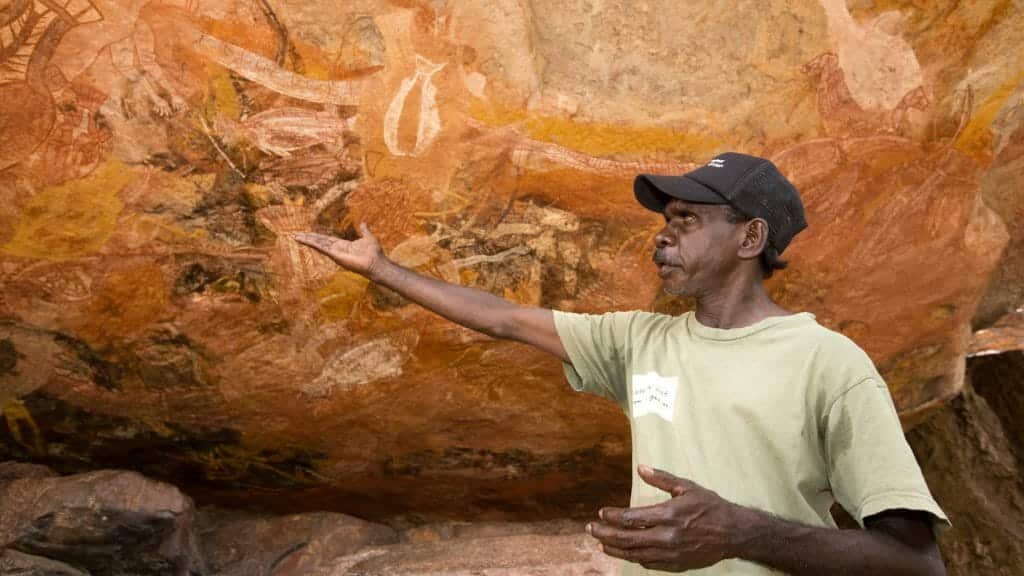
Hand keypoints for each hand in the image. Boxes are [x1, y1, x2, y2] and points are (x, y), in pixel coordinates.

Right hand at [294, 224, 386, 277]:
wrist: (376, 263)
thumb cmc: (374, 253)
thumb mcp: (368, 237)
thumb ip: (363, 230)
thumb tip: (363, 223)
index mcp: (343, 245)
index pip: (327, 239)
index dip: (317, 236)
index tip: (308, 233)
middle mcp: (337, 249)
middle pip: (320, 242)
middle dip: (308, 238)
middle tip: (297, 235)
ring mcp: (335, 253)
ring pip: (318, 245)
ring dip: (307, 240)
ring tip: (296, 237)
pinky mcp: (335, 255)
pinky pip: (322, 248)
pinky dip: (313, 244)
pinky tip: (305, 240)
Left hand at [587, 465, 745, 571]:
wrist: (734, 533)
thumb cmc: (711, 507)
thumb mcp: (687, 487)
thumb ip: (662, 478)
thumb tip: (641, 467)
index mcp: (669, 515)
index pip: (632, 518)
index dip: (613, 517)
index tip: (601, 514)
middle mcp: (667, 536)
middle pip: (628, 538)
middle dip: (605, 534)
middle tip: (591, 530)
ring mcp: (671, 553)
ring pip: (635, 554)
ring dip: (615, 549)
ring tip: (601, 544)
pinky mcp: (676, 564)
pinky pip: (649, 563)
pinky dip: (634, 558)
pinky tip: (626, 552)